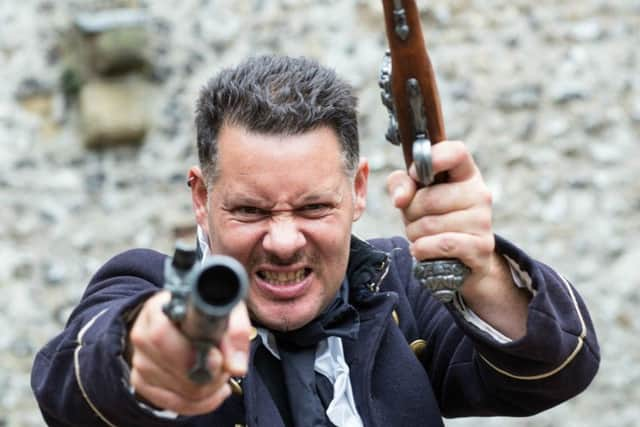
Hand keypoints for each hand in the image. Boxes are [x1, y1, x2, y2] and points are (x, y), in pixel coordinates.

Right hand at [128, 291, 250, 414]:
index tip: (217, 358)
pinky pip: (174, 404)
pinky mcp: (143, 382)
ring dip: (210, 389)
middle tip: (225, 367)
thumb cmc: (207, 312)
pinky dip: (201, 403)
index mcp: (158, 309)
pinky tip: (214, 390)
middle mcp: (142, 334)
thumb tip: (236, 367)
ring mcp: (140, 361)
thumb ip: (236, 332)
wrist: (190, 318)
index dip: (192, 352)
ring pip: (179, 390)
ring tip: (221, 373)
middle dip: (209, 375)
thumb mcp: (228, 310)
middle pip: (172, 367)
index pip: (162, 334)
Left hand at [386, 140, 494, 285]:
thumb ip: (401, 184)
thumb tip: (401, 199)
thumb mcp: (414, 196)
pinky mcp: (481, 247)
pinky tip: (424, 249)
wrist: (460, 257)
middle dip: (410, 213)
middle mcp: (479, 194)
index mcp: (465, 173)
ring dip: (414, 234)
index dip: (432, 159)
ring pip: (429, 225)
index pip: (456, 152)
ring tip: (422, 235)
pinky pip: (440, 245)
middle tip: (415, 218)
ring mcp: (483, 221)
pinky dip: (423, 249)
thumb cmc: (434, 218)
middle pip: (429, 199)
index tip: (415, 174)